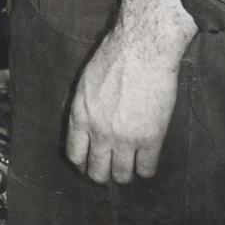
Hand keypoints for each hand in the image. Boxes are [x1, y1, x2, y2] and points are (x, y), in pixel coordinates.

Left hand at [66, 26, 179, 184]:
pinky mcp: (150, 139)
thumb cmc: (114, 56)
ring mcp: (124, 139)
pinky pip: (146, 169)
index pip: (75, 156)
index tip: (91, 161)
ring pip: (122, 176)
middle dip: (103, 173)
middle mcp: (98, 132)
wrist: (142, 48)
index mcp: (80, 116)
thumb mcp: (86, 82)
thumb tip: (86, 126)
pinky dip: (146, 168)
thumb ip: (85, 108)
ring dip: (125, 173)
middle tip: (111, 167)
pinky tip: (147, 159)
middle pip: (97, 173)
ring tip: (130, 165)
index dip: (84, 163)